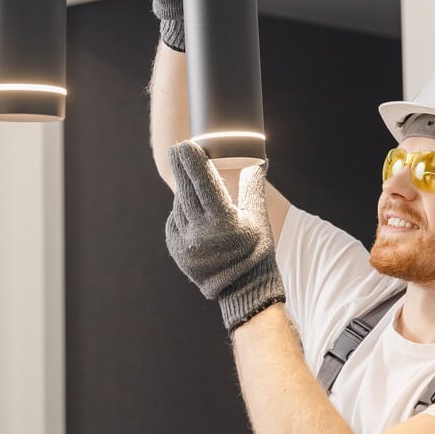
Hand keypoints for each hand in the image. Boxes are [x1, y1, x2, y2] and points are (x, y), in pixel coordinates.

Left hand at [165, 141, 283, 331]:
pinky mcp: (176, 249)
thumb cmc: (255, 250)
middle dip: (181, 166)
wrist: (242, 289)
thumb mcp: (258, 218)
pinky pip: (175, 220)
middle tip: (178, 148)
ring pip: (180, 205)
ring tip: (195, 185)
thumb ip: (253, 187)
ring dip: (185, 191)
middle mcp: (201, 232)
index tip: (186, 144)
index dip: (193, 161)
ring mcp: (185, 242)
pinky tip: (192, 209)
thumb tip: (259, 160)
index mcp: (224, 221)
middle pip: (186, 189)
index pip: (204, 183)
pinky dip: (182, 211)